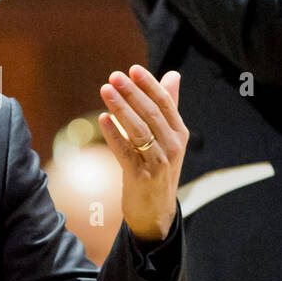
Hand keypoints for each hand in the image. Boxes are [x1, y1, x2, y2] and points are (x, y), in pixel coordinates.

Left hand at [99, 65, 187, 243]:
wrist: (156, 211)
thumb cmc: (159, 168)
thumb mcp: (169, 138)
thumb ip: (169, 106)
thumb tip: (172, 74)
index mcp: (179, 134)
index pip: (165, 103)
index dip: (149, 85)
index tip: (133, 69)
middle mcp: (172, 147)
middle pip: (151, 114)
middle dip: (132, 92)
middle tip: (115, 76)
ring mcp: (158, 163)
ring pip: (138, 130)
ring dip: (121, 108)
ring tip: (106, 90)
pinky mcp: (140, 177)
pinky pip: (125, 151)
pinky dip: (113, 134)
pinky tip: (102, 119)